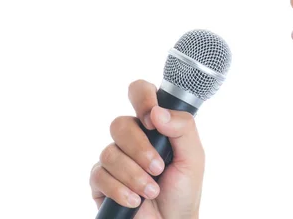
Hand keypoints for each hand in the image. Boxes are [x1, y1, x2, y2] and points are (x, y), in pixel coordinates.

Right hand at [90, 79, 204, 218]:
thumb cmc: (183, 190)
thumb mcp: (194, 157)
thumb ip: (183, 128)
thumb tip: (157, 112)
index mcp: (155, 125)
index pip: (140, 93)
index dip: (142, 97)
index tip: (152, 119)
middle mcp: (132, 138)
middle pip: (120, 124)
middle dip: (140, 148)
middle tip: (158, 168)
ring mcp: (115, 158)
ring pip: (109, 152)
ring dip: (134, 174)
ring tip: (151, 190)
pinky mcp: (100, 181)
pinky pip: (99, 175)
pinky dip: (120, 189)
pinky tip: (135, 200)